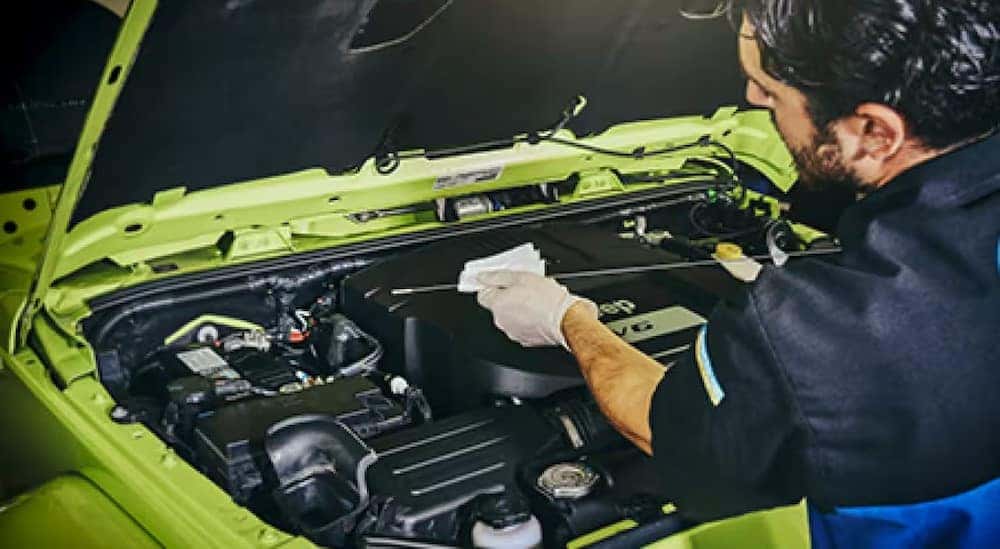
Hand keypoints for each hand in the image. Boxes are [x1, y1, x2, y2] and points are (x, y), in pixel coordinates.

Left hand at [476, 271, 597, 348]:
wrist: (565, 319)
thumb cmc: (547, 299)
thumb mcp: (521, 277)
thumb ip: (498, 276)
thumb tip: (482, 277)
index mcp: (498, 304)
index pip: (482, 295)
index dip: (491, 287)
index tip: (500, 283)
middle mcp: (502, 321)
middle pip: (498, 306)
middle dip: (507, 298)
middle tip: (523, 289)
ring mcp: (513, 332)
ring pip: (510, 317)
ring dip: (518, 310)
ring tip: (535, 301)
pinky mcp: (526, 340)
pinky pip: (522, 327)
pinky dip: (527, 321)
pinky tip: (539, 313)